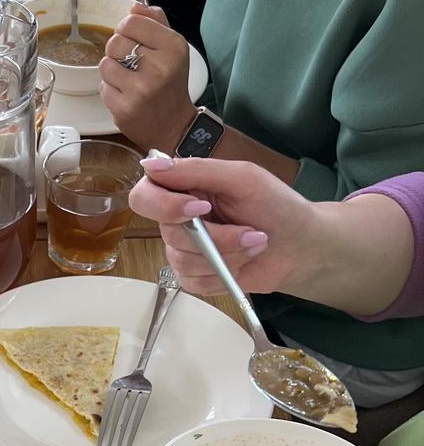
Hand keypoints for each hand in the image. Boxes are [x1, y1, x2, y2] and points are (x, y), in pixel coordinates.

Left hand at [98, 2, 195, 150]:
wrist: (174, 126)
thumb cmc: (171, 83)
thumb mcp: (172, 47)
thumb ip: (155, 22)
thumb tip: (134, 6)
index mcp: (173, 46)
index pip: (131, 22)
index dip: (126, 29)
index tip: (132, 39)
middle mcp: (159, 67)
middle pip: (114, 41)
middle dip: (118, 51)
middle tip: (131, 63)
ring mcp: (141, 89)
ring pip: (105, 64)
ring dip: (112, 71)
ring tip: (128, 80)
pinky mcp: (125, 108)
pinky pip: (102, 87)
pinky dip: (110, 90)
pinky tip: (126, 95)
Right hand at [131, 155, 319, 295]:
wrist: (301, 247)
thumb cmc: (276, 207)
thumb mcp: (242, 178)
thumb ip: (197, 170)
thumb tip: (151, 164)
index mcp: (184, 189)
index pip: (145, 196)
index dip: (162, 205)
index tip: (198, 207)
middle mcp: (178, 219)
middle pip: (167, 232)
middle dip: (214, 236)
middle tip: (249, 231)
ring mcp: (185, 250)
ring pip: (182, 260)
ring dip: (226, 255)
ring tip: (255, 244)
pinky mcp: (194, 277)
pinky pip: (192, 282)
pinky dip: (222, 274)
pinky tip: (243, 264)